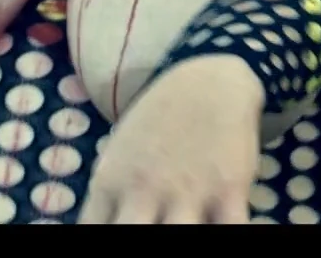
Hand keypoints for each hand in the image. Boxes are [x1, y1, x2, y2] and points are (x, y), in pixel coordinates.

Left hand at [78, 54, 261, 223]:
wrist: (211, 80)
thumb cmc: (160, 119)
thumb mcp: (118, 153)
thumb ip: (109, 194)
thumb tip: (101, 223)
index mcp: (111, 182)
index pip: (90, 230)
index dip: (99, 240)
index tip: (118, 231)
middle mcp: (143, 191)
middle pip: (130, 236)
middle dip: (135, 241)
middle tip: (148, 230)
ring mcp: (187, 192)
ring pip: (178, 236)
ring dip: (179, 236)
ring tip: (180, 226)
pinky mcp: (229, 189)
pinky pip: (230, 228)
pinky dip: (226, 232)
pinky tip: (220, 224)